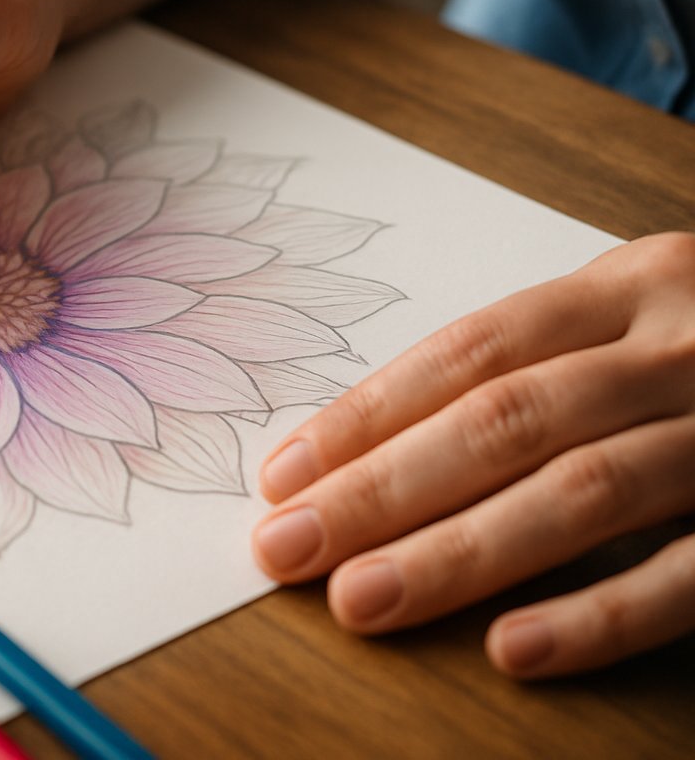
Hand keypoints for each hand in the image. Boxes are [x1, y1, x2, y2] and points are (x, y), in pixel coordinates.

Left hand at [251, 232, 694, 676]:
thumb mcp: (644, 319)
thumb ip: (540, 366)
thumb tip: (372, 448)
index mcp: (633, 283)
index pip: (470, 350)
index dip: (368, 415)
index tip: (280, 476)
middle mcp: (687, 344)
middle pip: (507, 419)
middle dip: (381, 489)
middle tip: (284, 548)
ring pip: (585, 493)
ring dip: (460, 555)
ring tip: (360, 602)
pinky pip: (694, 574)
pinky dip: (600, 616)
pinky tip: (512, 651)